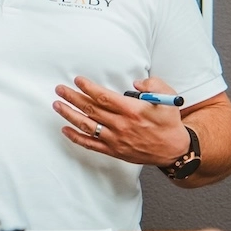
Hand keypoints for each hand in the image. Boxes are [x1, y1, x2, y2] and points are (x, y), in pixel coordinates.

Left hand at [53, 76, 190, 166]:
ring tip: (58, 105)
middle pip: (91, 109)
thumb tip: (136, 83)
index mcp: (132, 111)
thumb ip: (153, 85)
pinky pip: (90, 144)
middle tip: (60, 89)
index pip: (103, 97)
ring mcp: (115, 139)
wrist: (173, 149)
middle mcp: (121, 125)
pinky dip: (76, 137)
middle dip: (72, 97)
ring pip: (87, 125)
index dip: (87, 88)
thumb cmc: (169, 122)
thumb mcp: (168, 98)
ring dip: (69, 114)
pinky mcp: (114, 150)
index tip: (77, 80)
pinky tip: (65, 129)